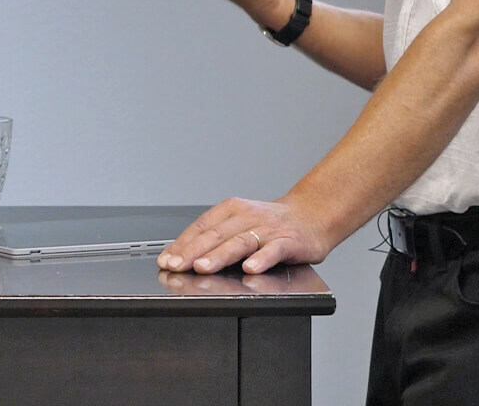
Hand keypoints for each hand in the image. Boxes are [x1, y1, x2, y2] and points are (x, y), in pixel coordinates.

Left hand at [156, 197, 331, 275]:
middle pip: (216, 235)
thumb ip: (216, 239)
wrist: (311, 216)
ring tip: (203, 267)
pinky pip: (274, 250)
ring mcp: (268, 229)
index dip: (182, 244)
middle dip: (193, 252)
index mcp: (231, 210)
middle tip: (177, 266)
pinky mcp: (289, 241)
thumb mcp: (239, 225)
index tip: (166, 260)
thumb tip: (182, 257)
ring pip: (240, 242)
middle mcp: (247, 216)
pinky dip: (261, 259)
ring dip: (220, 255)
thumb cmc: (270, 225)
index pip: (201, 227)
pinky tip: (250, 268)